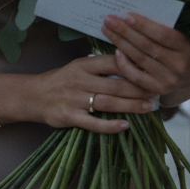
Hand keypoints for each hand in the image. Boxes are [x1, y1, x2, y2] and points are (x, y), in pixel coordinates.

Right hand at [28, 53, 157, 133]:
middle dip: (138, 89)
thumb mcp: (78, 66)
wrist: (33, 96)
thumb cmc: (61, 80)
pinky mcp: (70, 117)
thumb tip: (129, 63)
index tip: (152, 71)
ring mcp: (75, 99)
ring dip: (130, 105)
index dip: (134, 66)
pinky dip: (110, 126)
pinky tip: (125, 126)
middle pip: (115, 84)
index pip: (113, 62)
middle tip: (157, 92)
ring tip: (148, 108)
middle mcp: (80, 80)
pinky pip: (93, 123)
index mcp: (84, 64)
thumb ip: (100, 66)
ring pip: (108, 102)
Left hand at [101, 13, 189, 104]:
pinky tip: (116, 51)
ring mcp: (168, 80)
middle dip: (125, 31)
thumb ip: (162, 29)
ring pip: (139, 59)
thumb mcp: (180, 38)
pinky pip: (136, 77)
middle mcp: (178, 65)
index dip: (144, 25)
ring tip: (107, 30)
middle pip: (147, 46)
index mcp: (185, 48)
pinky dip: (124, 64)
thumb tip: (134, 16)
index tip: (127, 15)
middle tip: (109, 19)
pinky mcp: (158, 90)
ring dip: (121, 43)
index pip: (163, 35)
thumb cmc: (181, 49)